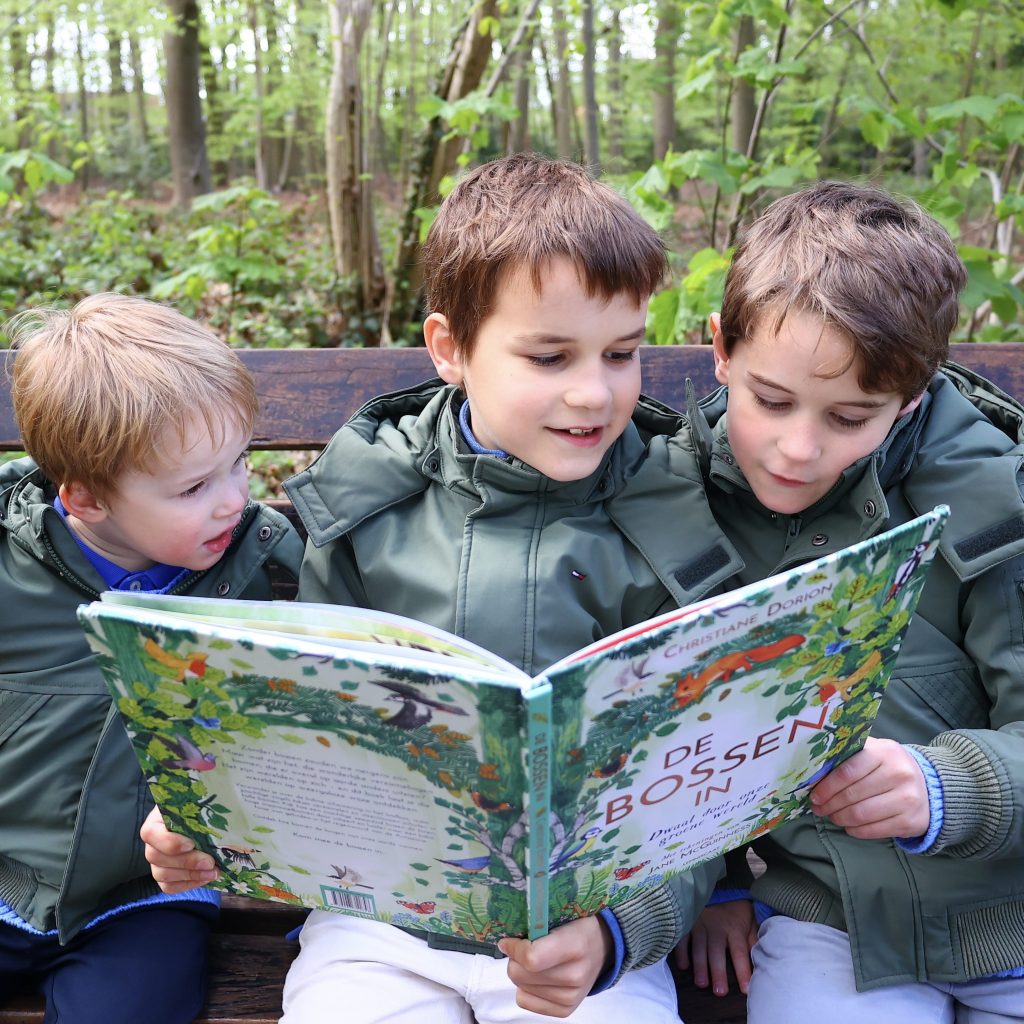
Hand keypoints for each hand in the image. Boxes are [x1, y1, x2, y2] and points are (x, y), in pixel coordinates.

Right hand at [140, 805, 219, 892]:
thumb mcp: (199, 803)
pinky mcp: (164, 874)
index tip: (191, 844)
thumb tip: (222, 808)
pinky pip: (169, 886)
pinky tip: (206, 878)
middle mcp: (152, 842)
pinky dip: (188, 884)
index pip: (151, 834)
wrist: (200, 819)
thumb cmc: (199, 808)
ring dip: (190, 876)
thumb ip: (203, 808)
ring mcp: (157, 860)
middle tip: (210, 862)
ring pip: (162, 874)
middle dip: (187, 862)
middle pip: (157, 858)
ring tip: (214, 872)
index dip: (169, 842)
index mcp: (156, 820)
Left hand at [498, 915, 612, 1017]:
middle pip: (521, 975)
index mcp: (575, 946)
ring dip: (520, 973)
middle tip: (522, 949)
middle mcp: (575, 976)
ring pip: (521, 989)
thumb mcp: (562, 915)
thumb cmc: (577, 927)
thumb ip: (535, 926)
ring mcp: (571, 997)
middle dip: (514, 960)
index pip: (531, 958)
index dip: (514, 949)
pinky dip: (525, 988)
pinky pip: (525, 1002)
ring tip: (534, 961)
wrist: (603, 947)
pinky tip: (537, 977)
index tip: (508, 941)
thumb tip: (504, 944)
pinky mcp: (566, 1010)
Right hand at [674, 901, 756, 995]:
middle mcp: (717, 928)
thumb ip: (754, 938)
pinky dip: (682, 951)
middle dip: (718, 972)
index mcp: (734, 929)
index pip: (739, 952)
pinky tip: (683, 966)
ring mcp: (700, 924)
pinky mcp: (688, 921)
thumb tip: (762, 957)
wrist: (717, 884)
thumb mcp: (750, 920)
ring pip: (699, 948)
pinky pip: (683, 937)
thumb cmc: (736, 907)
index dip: (743, 970)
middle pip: (717, 952)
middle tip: (719, 991)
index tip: (746, 989)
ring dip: (700, 966)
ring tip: (702, 983)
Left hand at [810, 737, 928, 838]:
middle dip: (830, 804)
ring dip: (840, 818)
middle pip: (852, 795)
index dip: (827, 786)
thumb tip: (815, 771)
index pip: (847, 771)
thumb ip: (849, 756)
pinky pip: (874, 830)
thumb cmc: (889, 767)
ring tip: (832, 816)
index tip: (814, 795)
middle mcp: (899, 774)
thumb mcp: (874, 752)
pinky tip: (849, 826)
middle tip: (818, 808)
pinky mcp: (910, 821)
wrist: (929, 786)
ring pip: (861, 814)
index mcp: (884, 753)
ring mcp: (907, 799)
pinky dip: (855, 830)